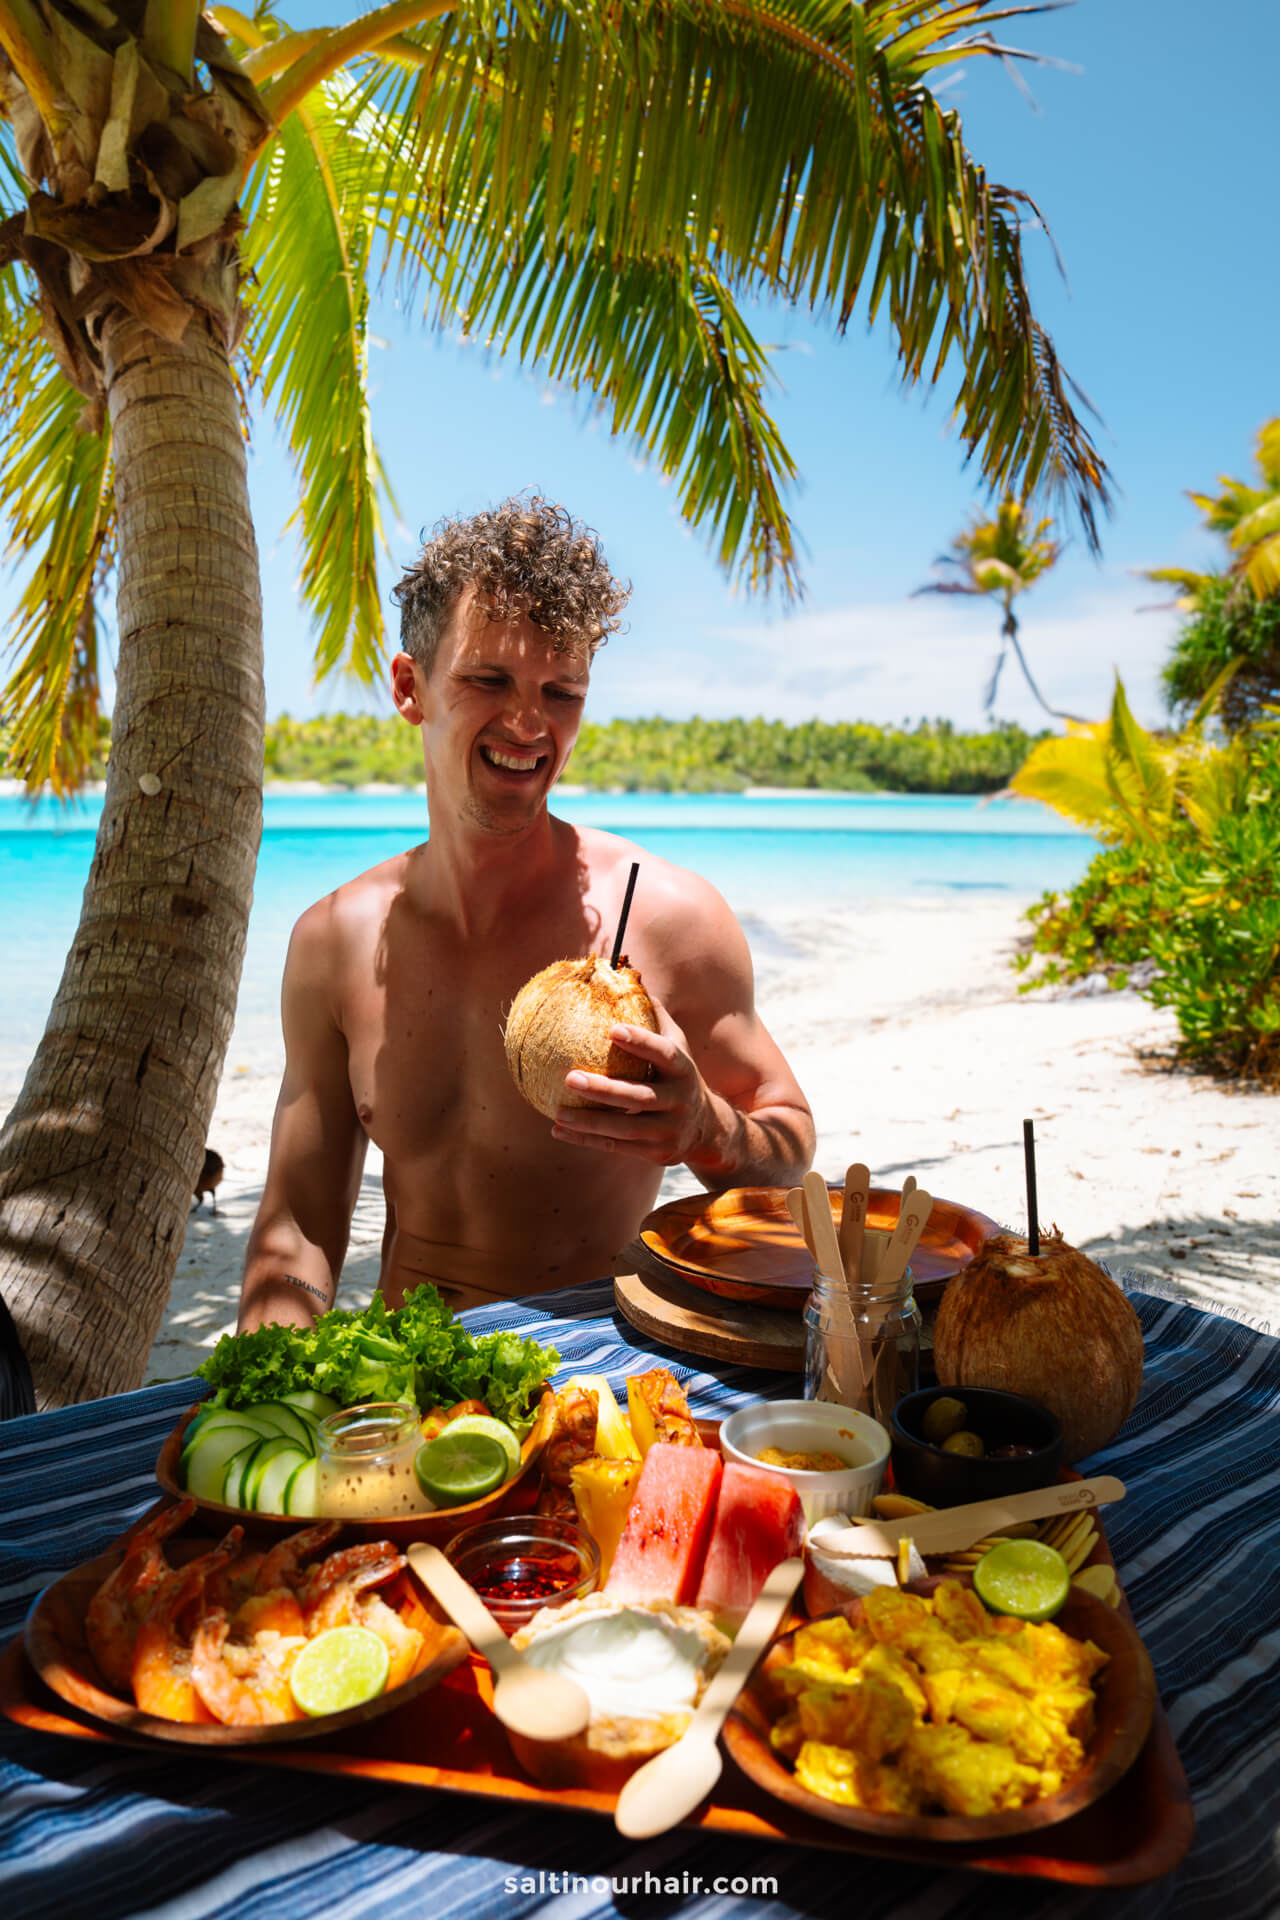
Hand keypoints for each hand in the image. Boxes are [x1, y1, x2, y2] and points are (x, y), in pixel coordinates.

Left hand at [551, 1000, 716, 1165]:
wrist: (707, 1127)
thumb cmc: (678, 1075)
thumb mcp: (677, 1045)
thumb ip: (655, 1016)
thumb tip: (627, 975)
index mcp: (684, 1069)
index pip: (664, 1054)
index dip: (641, 1042)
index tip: (612, 1030)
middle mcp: (680, 1100)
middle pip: (639, 1096)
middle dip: (604, 1090)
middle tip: (570, 1078)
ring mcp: (669, 1130)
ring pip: (625, 1128)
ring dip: (589, 1122)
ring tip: (557, 1112)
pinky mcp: (658, 1153)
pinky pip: (617, 1147)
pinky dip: (586, 1140)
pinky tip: (558, 1130)